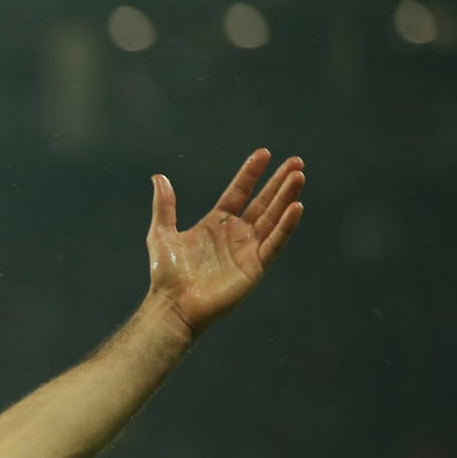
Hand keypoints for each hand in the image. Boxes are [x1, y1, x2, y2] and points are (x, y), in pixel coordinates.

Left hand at [146, 148, 304, 336]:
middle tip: (296, 161)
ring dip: (286, 197)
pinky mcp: (255, 266)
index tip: (264, 153)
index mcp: (215, 224)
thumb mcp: (161, 233)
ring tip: (299, 175)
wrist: (174, 304)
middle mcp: (235, 234)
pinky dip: (286, 226)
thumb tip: (159, 177)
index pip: (238, 192)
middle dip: (279, 182)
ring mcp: (247, 250)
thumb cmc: (166, 274)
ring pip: (273, 218)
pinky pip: (275, 242)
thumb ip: (164, 206)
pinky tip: (296, 207)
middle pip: (262, 202)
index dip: (251, 174)